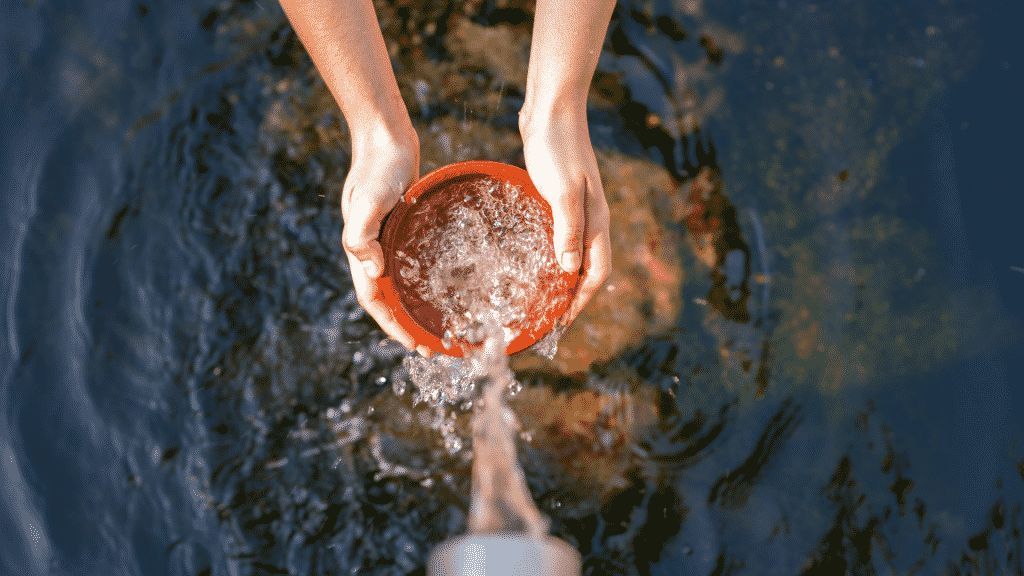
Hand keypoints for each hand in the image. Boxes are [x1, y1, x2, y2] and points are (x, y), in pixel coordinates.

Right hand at [341, 127, 433, 356]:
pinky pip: (410, 264)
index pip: (375, 300)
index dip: (393, 325)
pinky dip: (422, 281)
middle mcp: (372, 250)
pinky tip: (442, 287)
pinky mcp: (401, 228)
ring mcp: (386, 239)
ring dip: (415, 308)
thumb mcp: (369, 200)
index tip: (415, 345)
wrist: (385, 137)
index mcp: (361, 250)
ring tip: (439, 326)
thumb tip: (372, 271)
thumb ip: (362, 235)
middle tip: (433, 347)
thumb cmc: (378, 167)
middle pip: (388, 298)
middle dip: (407, 326)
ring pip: (400, 284)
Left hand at [520, 107, 611, 326]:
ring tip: (538, 298)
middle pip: (586, 269)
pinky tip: (529, 259)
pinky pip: (558, 236)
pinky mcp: (558, 198)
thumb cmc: (557, 148)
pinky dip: (549, 254)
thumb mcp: (562, 191)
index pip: (596, 273)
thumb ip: (568, 230)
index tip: (561, 322)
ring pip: (572, 254)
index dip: (581, 300)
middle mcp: (590, 219)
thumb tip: (569, 271)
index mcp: (596, 221)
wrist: (551, 110)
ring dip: (560, 278)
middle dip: (572, 296)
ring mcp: (575, 208)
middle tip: (547, 318)